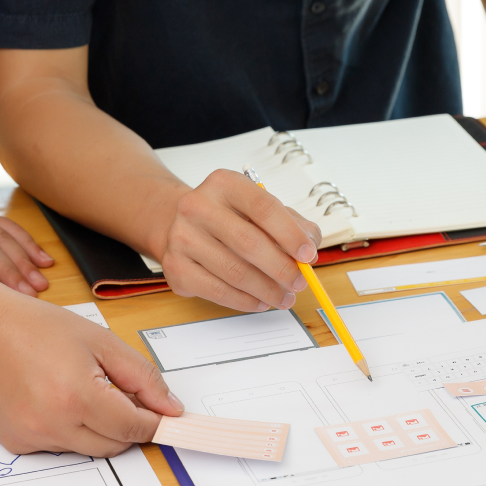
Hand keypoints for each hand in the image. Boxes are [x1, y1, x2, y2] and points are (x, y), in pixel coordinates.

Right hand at [0, 228, 182, 454]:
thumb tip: (169, 408)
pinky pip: (58, 447)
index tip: (162, 416)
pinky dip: (65, 430)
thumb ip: (142, 377)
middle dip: (125, 424)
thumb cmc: (38, 328)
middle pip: (114, 445)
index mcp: (78, 397)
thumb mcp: (102, 342)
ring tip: (73, 388)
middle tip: (114, 393)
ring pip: (87, 449)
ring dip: (94, 427)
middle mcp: (53, 424)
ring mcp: (31, 437)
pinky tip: (50, 399)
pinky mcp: (15, 443)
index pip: (134, 428)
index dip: (153, 421)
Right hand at [155, 169, 321, 311]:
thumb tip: (310, 248)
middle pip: (249, 243)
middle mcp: (198, 206)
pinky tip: (261, 302)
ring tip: (284, 298)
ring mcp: (182, 237)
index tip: (308, 255)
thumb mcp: (259, 209)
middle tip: (299, 283)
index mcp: (224, 184)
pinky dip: (245, 301)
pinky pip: (218, 291)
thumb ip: (291, 224)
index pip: (263, 207)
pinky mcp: (175, 266)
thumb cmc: (228, 218)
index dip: (290, 234)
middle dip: (282, 268)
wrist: (179, 224)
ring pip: (235, 272)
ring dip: (267, 290)